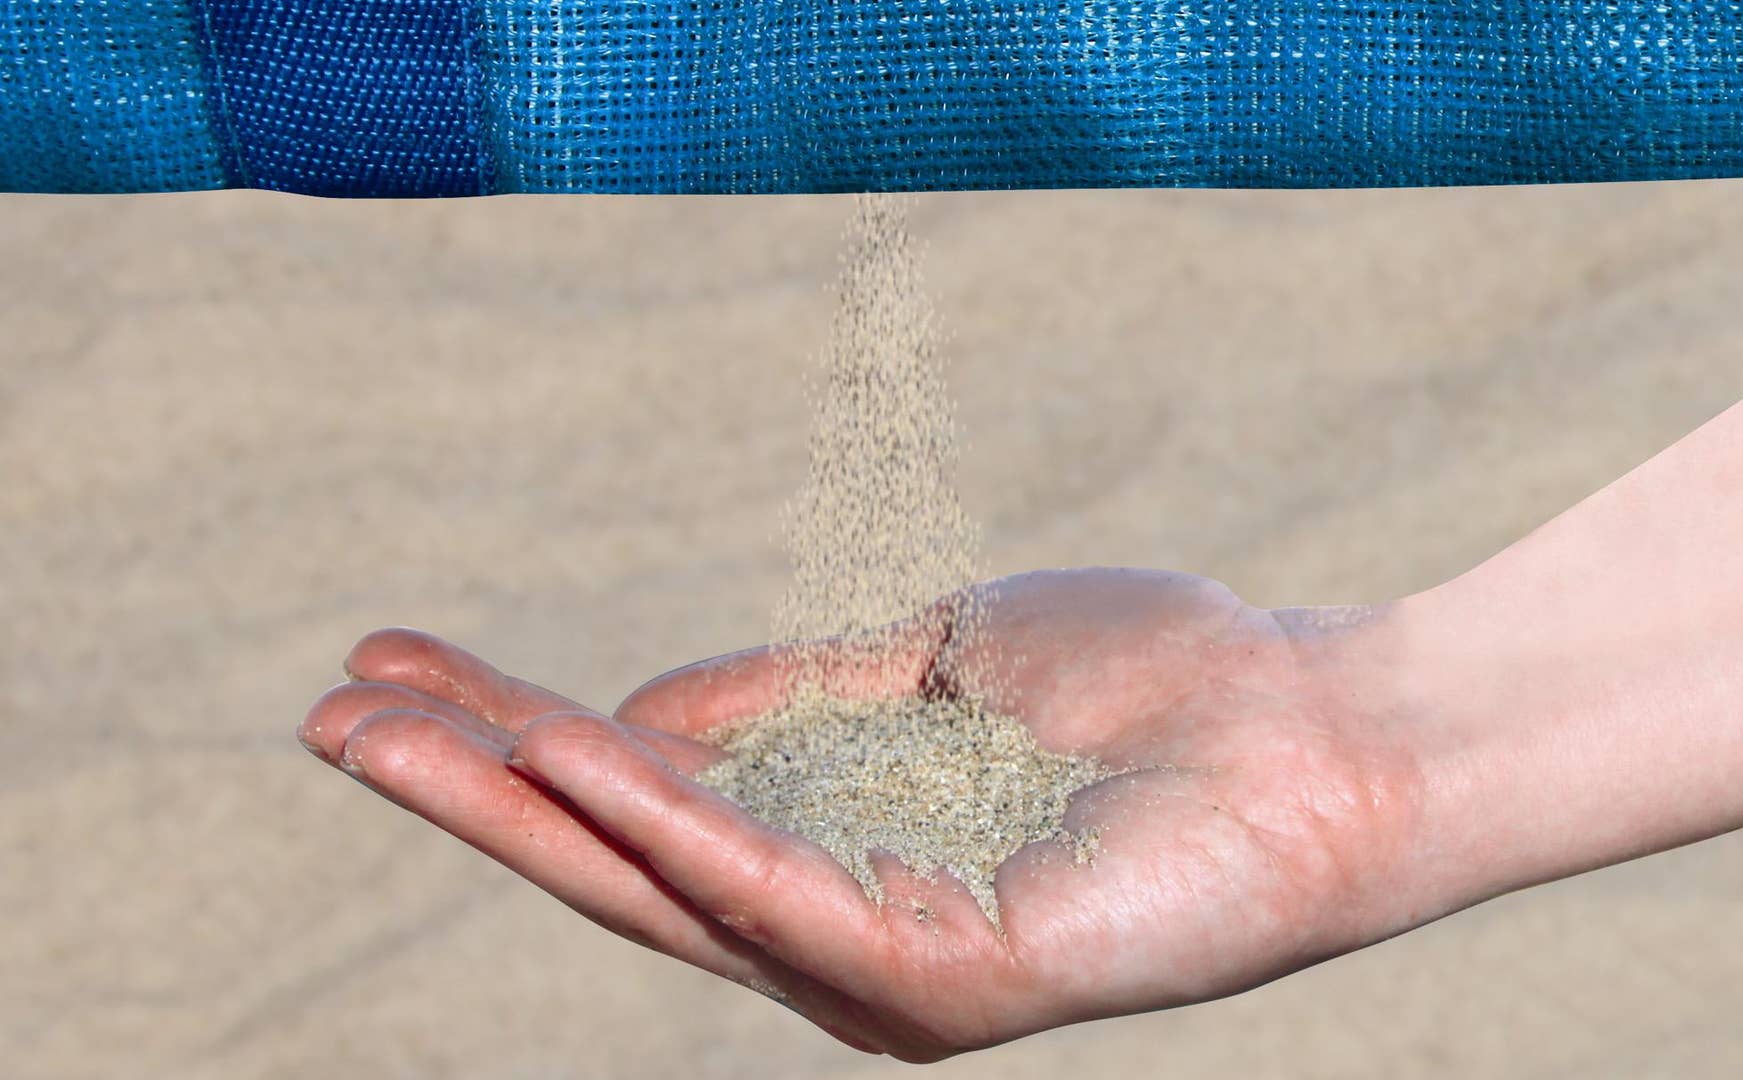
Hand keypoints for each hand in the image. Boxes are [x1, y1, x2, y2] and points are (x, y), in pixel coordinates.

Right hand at [298, 568, 1434, 1059]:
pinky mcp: (951, 978)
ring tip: (387, 726)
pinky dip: (671, 823)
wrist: (1323, 727)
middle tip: (326, 712)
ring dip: (523, 808)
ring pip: (669, 894)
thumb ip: (783, 699)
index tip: (396, 664)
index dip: (513, 736)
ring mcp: (890, 972)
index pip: (644, 802)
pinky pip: (783, 899)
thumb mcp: (927, 668)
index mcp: (841, 858)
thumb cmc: (1150, 686)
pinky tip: (569, 745)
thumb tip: (619, 713)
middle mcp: (845, 938)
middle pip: (621, 867)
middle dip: (470, 792)